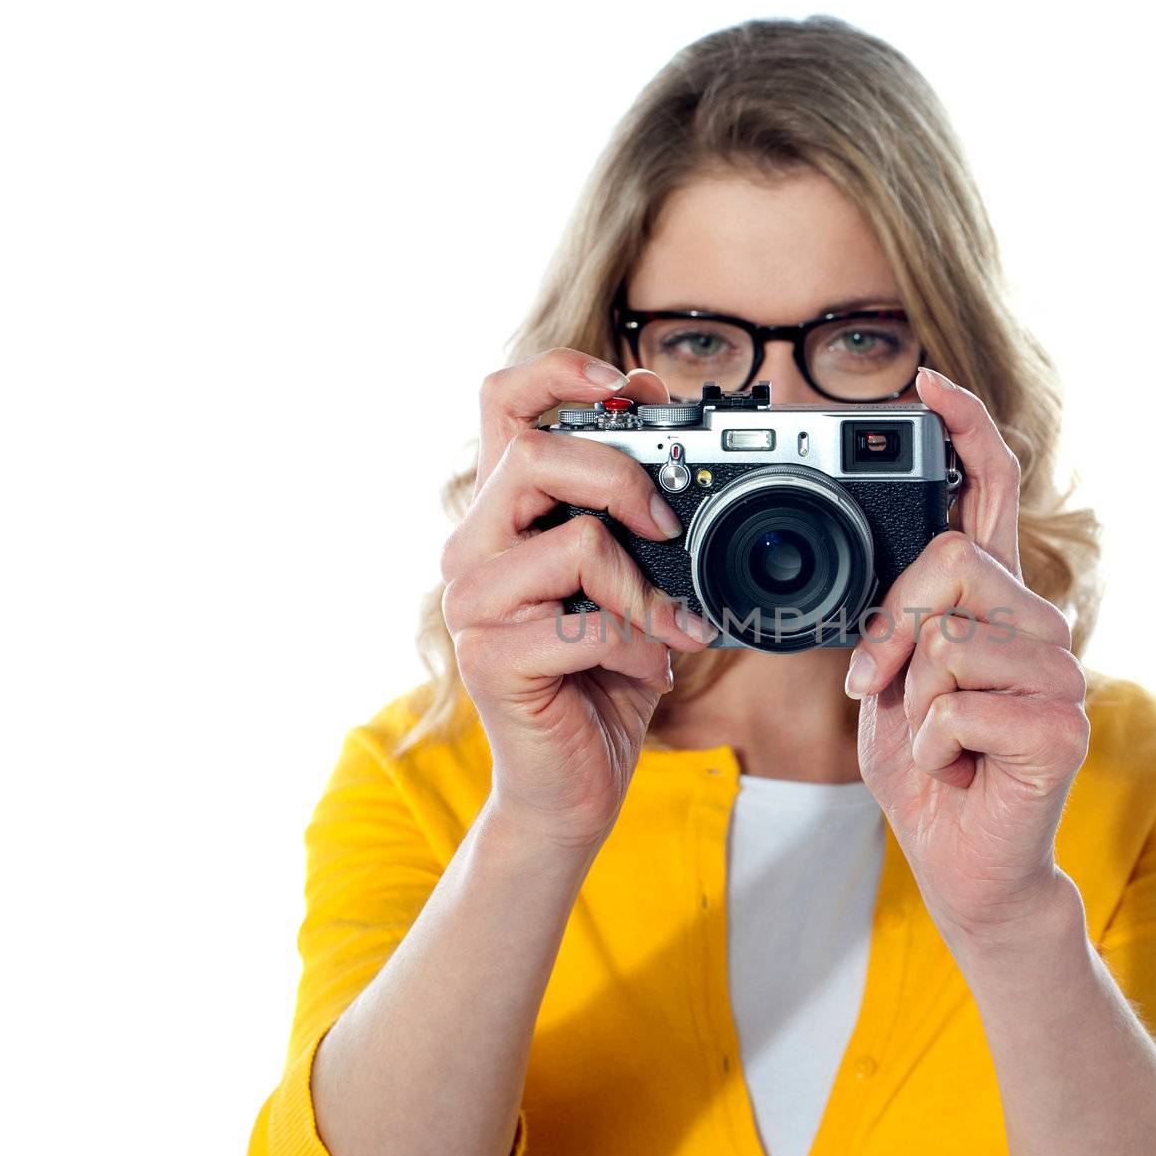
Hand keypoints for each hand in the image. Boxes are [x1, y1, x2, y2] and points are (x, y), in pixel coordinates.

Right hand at [440, 348, 718, 854]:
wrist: (572, 783)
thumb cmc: (602, 679)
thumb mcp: (629, 583)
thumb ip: (634, 520)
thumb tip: (683, 452)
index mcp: (504, 515)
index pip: (505, 403)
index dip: (564, 372)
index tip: (632, 384)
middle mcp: (473, 547)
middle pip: (534, 454)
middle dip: (621, 477)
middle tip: (666, 522)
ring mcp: (474, 603)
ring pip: (574, 542)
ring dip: (644, 587)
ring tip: (668, 625)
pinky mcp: (492, 658)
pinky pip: (588, 625)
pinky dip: (640, 647)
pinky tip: (648, 670)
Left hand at [850, 368, 1089, 936]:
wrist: (961, 861)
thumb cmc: (931, 769)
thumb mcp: (895, 681)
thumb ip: (902, 621)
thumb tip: (898, 583)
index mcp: (995, 603)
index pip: (990, 492)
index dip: (965, 429)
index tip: (926, 380)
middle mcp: (1039, 623)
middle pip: (950, 560)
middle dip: (893, 629)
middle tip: (887, 689)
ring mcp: (1060, 674)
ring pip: (947, 640)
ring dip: (915, 703)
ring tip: (942, 740)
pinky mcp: (1063, 726)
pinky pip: (956, 705)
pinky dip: (933, 748)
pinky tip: (963, 769)